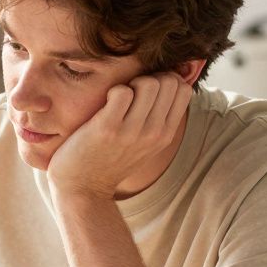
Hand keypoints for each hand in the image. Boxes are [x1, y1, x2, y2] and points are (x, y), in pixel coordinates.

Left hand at [47, 73, 191, 200]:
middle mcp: (154, 133)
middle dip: (149, 78)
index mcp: (165, 135)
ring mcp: (131, 132)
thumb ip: (158, 119)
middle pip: (168, 81)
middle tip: (131, 92)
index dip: (165, 80)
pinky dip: (113, 90)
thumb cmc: (110, 159)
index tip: (146, 91)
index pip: (183, 89)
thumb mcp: (144, 144)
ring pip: (149, 83)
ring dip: (131, 83)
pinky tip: (105, 103)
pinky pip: (122, 92)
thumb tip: (169, 82)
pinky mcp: (107, 128)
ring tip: (118, 97)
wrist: (83, 188)